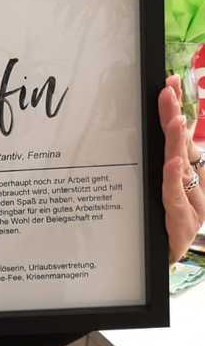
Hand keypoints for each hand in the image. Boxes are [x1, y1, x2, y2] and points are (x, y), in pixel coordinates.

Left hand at [160, 74, 204, 263]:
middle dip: (174, 115)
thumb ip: (158, 165)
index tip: (169, 81)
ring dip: (178, 142)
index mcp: (182, 173)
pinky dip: (174, 179)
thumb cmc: (160, 224)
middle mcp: (189, 183)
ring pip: (181, 167)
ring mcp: (188, 202)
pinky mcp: (181, 222)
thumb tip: (156, 130)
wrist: (162, 263)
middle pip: (180, 144)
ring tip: (175, 119)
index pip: (178, 135)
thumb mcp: (156, 190)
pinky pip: (175, 197)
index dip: (175, 108)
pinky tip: (174, 163)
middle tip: (168, 88)